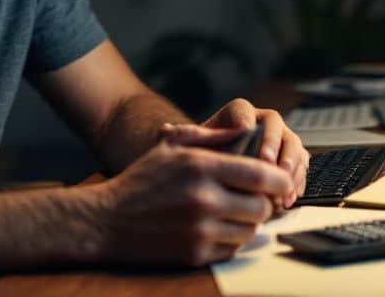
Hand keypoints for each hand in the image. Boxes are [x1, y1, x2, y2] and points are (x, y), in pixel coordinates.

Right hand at [92, 140, 292, 266]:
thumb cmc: (141, 180)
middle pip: (262, 206)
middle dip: (261, 202)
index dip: (278, 178)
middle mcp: (204, 199)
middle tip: (249, 198)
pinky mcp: (196, 254)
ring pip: (250, 230)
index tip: (277, 179)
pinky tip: (212, 228)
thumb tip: (246, 131)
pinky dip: (229, 240)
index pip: (262, 175)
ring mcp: (200, 230)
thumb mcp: (171, 147)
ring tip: (228, 212)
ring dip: (245, 222)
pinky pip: (232, 249)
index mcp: (201, 167)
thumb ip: (210, 136)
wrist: (106, 219)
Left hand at [160, 99, 308, 208]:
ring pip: (293, 146)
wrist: (214, 176)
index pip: (244, 110)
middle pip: (276, 125)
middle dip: (275, 145)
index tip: (245, 136)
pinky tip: (287, 199)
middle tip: (269, 165)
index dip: (246, 122)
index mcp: (236, 114)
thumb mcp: (185, 148)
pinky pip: (300, 168)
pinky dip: (296, 183)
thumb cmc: (201, 160)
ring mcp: (278, 143)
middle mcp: (261, 124)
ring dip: (291, 166)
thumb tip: (164, 130)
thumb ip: (174, 139)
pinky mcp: (289, 163)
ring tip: (281, 187)